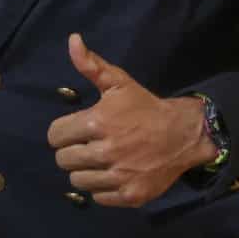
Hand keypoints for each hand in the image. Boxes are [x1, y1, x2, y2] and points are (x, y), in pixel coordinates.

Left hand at [46, 34, 214, 207]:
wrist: (183, 134)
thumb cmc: (145, 107)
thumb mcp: (118, 82)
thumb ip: (91, 64)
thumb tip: (72, 40)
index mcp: (97, 122)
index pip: (55, 136)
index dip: (61, 132)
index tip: (74, 130)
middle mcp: (106, 151)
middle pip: (64, 160)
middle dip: (71, 151)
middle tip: (87, 145)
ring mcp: (119, 176)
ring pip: (78, 181)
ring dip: (84, 171)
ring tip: (98, 160)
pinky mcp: (130, 195)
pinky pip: (98, 197)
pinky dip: (101, 188)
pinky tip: (112, 173)